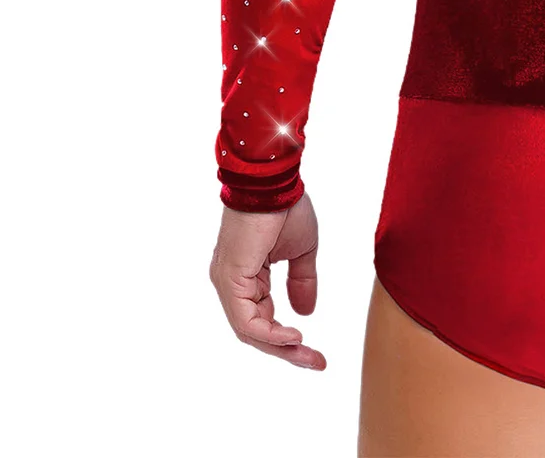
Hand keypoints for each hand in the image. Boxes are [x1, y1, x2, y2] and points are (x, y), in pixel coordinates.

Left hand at [209, 193, 326, 369]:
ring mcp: (228, 283)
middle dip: (287, 351)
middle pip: (256, 331)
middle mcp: (231, 284)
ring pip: (250, 331)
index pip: (263, 319)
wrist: (274, 181)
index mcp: (246, 277)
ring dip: (280, 347)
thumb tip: (305, 313)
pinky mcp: (230, 280)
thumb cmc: (285, 206)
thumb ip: (301, 281)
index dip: (287, 339)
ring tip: (307, 354)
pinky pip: (247, 320)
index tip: (315, 352)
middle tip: (316, 362)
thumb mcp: (301, 251)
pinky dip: (269, 334)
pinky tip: (293, 337)